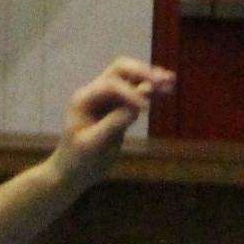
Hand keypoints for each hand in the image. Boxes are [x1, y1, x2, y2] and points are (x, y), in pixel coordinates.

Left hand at [53, 58, 173, 190]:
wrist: (72, 172)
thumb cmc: (79, 160)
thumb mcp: (95, 145)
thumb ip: (114, 123)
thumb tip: (137, 107)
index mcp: (84, 99)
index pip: (110, 85)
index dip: (130, 93)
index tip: (147, 109)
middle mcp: (95, 93)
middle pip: (120, 70)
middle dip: (142, 73)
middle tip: (163, 81)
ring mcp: (106, 98)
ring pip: (130, 78)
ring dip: (150, 78)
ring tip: (171, 82)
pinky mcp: (117, 107)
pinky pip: (135, 92)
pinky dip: (150, 90)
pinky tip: (165, 91)